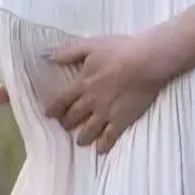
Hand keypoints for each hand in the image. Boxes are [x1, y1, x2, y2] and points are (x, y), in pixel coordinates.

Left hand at [44, 34, 165, 152]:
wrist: (146, 61)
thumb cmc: (120, 50)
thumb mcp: (91, 45)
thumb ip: (69, 52)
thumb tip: (49, 57)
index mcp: (82, 83)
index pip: (61, 100)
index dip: (53, 108)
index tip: (49, 115)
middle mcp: (90, 101)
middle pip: (73, 117)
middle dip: (67, 123)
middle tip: (65, 126)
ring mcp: (106, 113)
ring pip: (88, 131)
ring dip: (82, 137)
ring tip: (80, 141)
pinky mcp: (121, 120)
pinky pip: (109, 137)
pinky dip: (103, 145)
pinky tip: (100, 149)